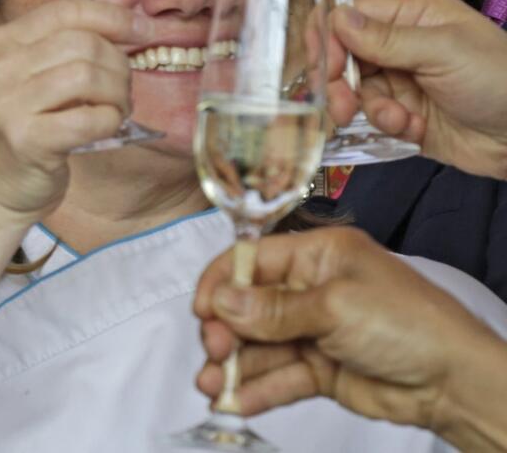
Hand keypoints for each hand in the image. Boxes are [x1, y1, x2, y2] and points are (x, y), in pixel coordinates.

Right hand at [0, 0, 151, 228]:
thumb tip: (128, 25)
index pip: (66, 11)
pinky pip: (89, 119)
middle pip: (83, 43)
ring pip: (88, 76)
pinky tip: (106, 127)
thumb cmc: (20, 129)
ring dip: (117, 93)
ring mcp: (7, 104)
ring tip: (116, 109)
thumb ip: (61, 48)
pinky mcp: (25, 140)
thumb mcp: (25, 77)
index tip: (145, 29)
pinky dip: (110, 120)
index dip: (113, 17)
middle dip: (118, 63)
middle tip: (122, 88)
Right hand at [193, 226, 506, 447]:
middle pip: (250, 306)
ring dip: (235, 366)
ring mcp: (315, 331)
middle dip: (226, 329)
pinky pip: (280, 376)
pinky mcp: (322, 369)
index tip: (201, 309)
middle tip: (214, 351)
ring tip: (212, 387)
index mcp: (316, 255)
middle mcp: (311, 289)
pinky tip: (235, 402)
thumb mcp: (334, 306)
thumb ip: (274, 309)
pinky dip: (256, 389)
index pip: (253, 260)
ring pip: (261, 346)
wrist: (455, 382)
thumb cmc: (409, 323)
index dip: (222, 282)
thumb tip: (221, 301)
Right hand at [326, 0, 506, 178]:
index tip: (328, 66)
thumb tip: (335, 17)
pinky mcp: (402, 115)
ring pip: (353, 91)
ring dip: (370, 109)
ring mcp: (399, 81)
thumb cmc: (498, 79)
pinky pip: (372, 118)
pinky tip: (414, 130)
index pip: (348, 14)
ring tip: (397, 121)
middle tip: (341, 107)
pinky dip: (388, 126)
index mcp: (409, 14)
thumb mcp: (445, 51)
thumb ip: (386, 38)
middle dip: (339, 83)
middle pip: (341, 55)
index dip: (328, 37)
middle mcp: (398, 44)